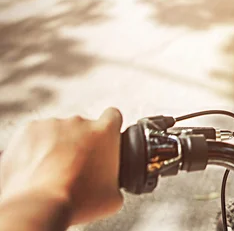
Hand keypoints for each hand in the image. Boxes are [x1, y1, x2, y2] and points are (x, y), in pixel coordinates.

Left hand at [0, 108, 123, 224]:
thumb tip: (109, 182)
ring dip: (56, 146)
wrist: (39, 207)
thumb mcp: (113, 196)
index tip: (102, 140)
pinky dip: (34, 148)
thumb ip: (115, 178)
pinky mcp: (28, 130)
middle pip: (82, 127)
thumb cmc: (77, 201)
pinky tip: (35, 168)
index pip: (113, 115)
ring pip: (57, 132)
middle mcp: (80, 122)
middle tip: (74, 168)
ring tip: (51, 172)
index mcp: (105, 132)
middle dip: (79, 143)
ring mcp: (53, 124)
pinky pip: (34, 136)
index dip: (108, 128)